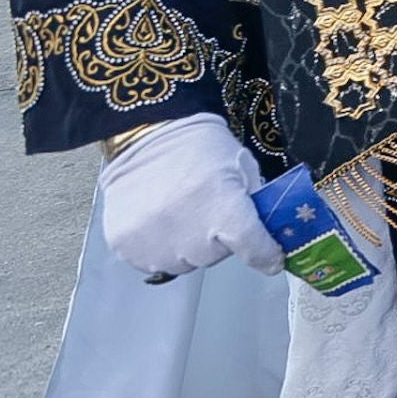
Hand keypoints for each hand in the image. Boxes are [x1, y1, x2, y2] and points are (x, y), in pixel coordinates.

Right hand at [98, 113, 285, 277]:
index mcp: (223, 208)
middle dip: (218, 239)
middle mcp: (189, 234)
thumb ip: (253, 203)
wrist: (144, 134)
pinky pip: (152, 261)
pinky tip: (159, 218)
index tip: (271, 258)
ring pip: (182, 263)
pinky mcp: (125, 246)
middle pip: (214, 256)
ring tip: (180, 211)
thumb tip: (264, 234)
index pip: (253, 247)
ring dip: (186, 245)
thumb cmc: (197, 147)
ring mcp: (153, 243)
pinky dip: (159, 246)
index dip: (265, 254)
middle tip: (208, 209)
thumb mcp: (241, 166)